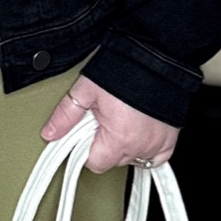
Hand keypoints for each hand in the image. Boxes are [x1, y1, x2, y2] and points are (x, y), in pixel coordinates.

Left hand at [40, 74, 178, 173]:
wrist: (157, 57)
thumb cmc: (125, 70)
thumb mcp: (87, 90)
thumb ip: (66, 115)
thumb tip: (51, 132)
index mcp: (118, 138)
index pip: (95, 162)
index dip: (86, 149)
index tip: (86, 134)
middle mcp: (140, 145)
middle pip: (114, 160)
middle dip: (105, 144)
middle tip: (104, 120)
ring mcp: (157, 143)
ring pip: (134, 158)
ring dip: (126, 145)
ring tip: (122, 121)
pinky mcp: (170, 138)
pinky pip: (157, 156)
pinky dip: (147, 148)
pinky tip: (139, 133)